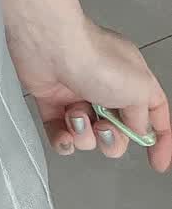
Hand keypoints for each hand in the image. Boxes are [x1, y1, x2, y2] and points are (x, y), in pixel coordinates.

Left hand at [8, 13, 170, 171]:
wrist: (49, 45)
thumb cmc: (95, 59)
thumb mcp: (139, 89)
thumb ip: (143, 116)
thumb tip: (138, 129)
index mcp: (132, 80)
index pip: (153, 114)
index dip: (159, 140)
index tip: (156, 162)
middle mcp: (105, 87)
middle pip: (118, 133)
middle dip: (111, 140)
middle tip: (102, 128)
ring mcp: (77, 94)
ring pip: (88, 137)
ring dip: (83, 134)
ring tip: (76, 115)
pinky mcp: (50, 100)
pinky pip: (60, 134)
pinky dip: (62, 139)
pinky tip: (64, 134)